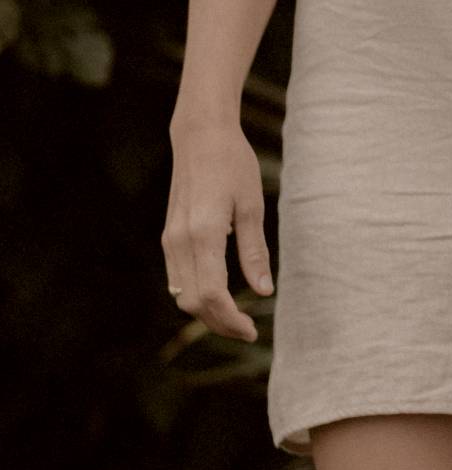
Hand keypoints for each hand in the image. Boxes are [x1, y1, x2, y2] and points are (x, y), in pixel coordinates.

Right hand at [162, 116, 271, 340]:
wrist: (200, 138)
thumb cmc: (232, 166)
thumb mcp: (253, 206)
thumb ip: (255, 252)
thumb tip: (263, 292)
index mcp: (203, 234)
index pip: (211, 294)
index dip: (230, 319)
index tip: (252, 331)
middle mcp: (179, 241)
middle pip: (192, 301)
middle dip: (219, 323)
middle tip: (249, 330)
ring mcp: (170, 239)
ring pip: (181, 294)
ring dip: (207, 312)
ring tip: (237, 318)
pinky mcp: (169, 236)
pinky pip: (178, 278)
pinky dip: (197, 295)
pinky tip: (221, 296)